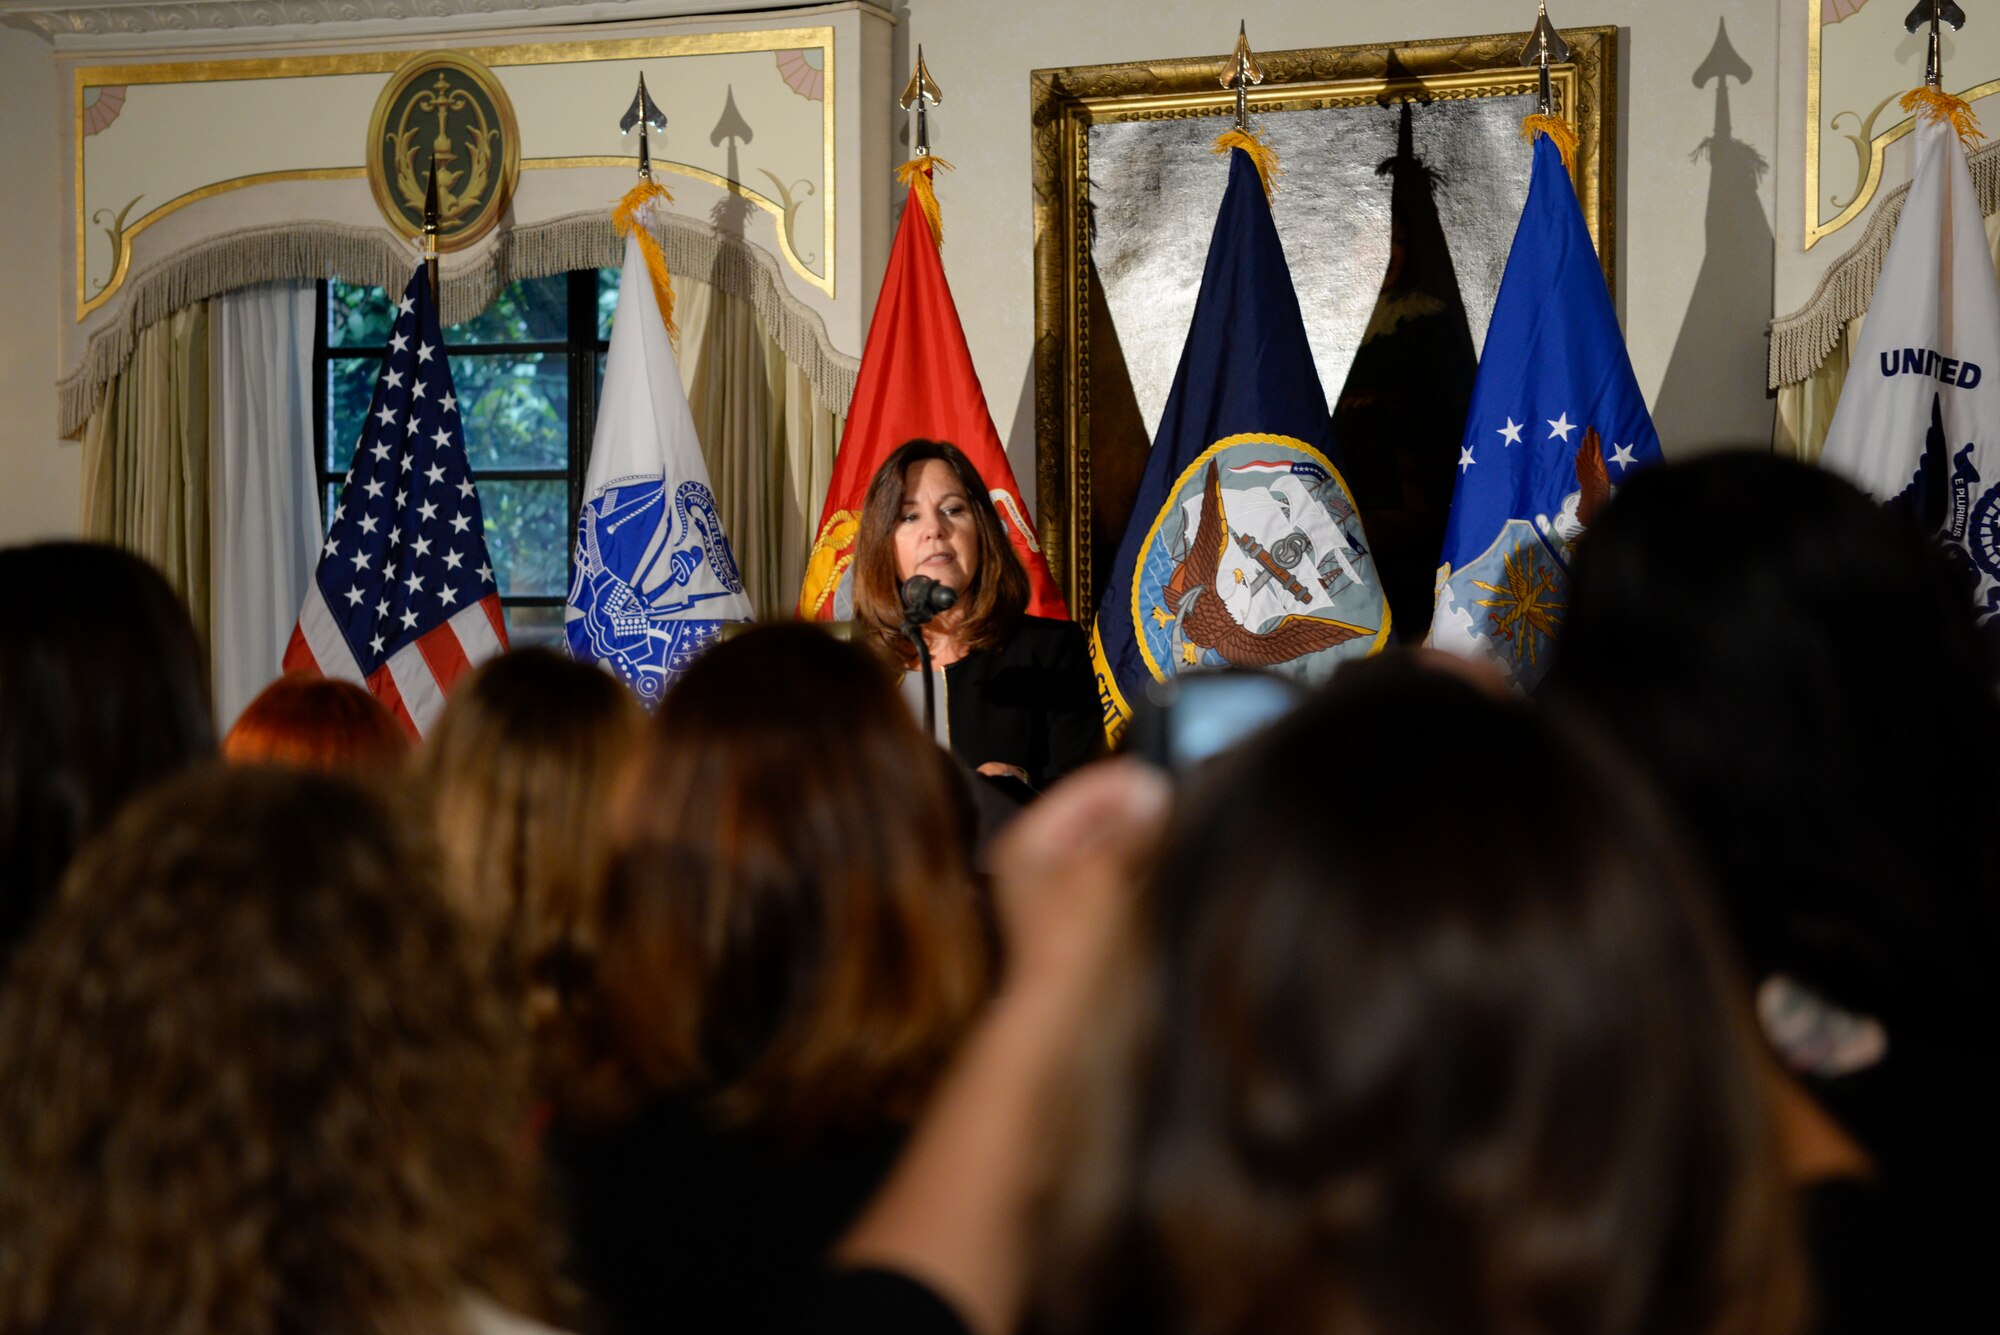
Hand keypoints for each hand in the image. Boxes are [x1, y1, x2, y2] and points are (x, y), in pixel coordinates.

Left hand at [986, 759, 1170, 996]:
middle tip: (1176, 808)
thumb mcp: (1102, 875)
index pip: (1082, 789)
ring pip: (1110, 842)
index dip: (1125, 784)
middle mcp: (1039, 857)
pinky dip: (1139, 864)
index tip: (1166, 785)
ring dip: (1140, 837)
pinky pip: (1117, 870)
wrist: (1068, 1015)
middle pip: (1096, 814)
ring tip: (1172, 832)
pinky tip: (1162, 864)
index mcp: (1029, 841)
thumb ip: (1128, 828)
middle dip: (1134, 811)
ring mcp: (1061, 886)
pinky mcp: (1086, 912)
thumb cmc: (1071, 950)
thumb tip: (1152, 788)